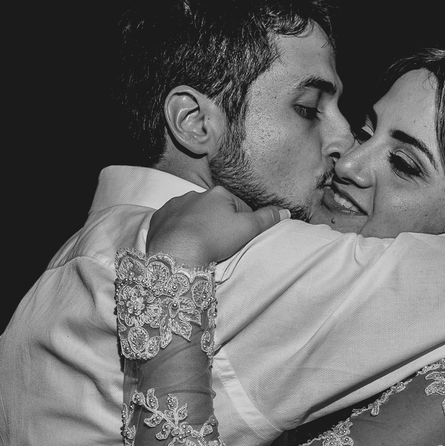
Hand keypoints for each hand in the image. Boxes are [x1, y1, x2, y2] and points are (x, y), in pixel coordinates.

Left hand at [147, 187, 282, 265]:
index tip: (238, 239)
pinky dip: (177, 229)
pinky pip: (172, 221)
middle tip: (219, 245)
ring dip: (197, 225)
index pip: (238, 206)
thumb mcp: (247, 229)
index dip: (241, 224)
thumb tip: (285, 210)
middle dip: (217, 223)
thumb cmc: (214, 240)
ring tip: (199, 244)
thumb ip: (267, 218)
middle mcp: (196, 194)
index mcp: (219, 194)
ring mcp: (175, 205)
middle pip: (213, 209)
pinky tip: (181, 242)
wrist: (176, 252)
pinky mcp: (159, 217)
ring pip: (192, 214)